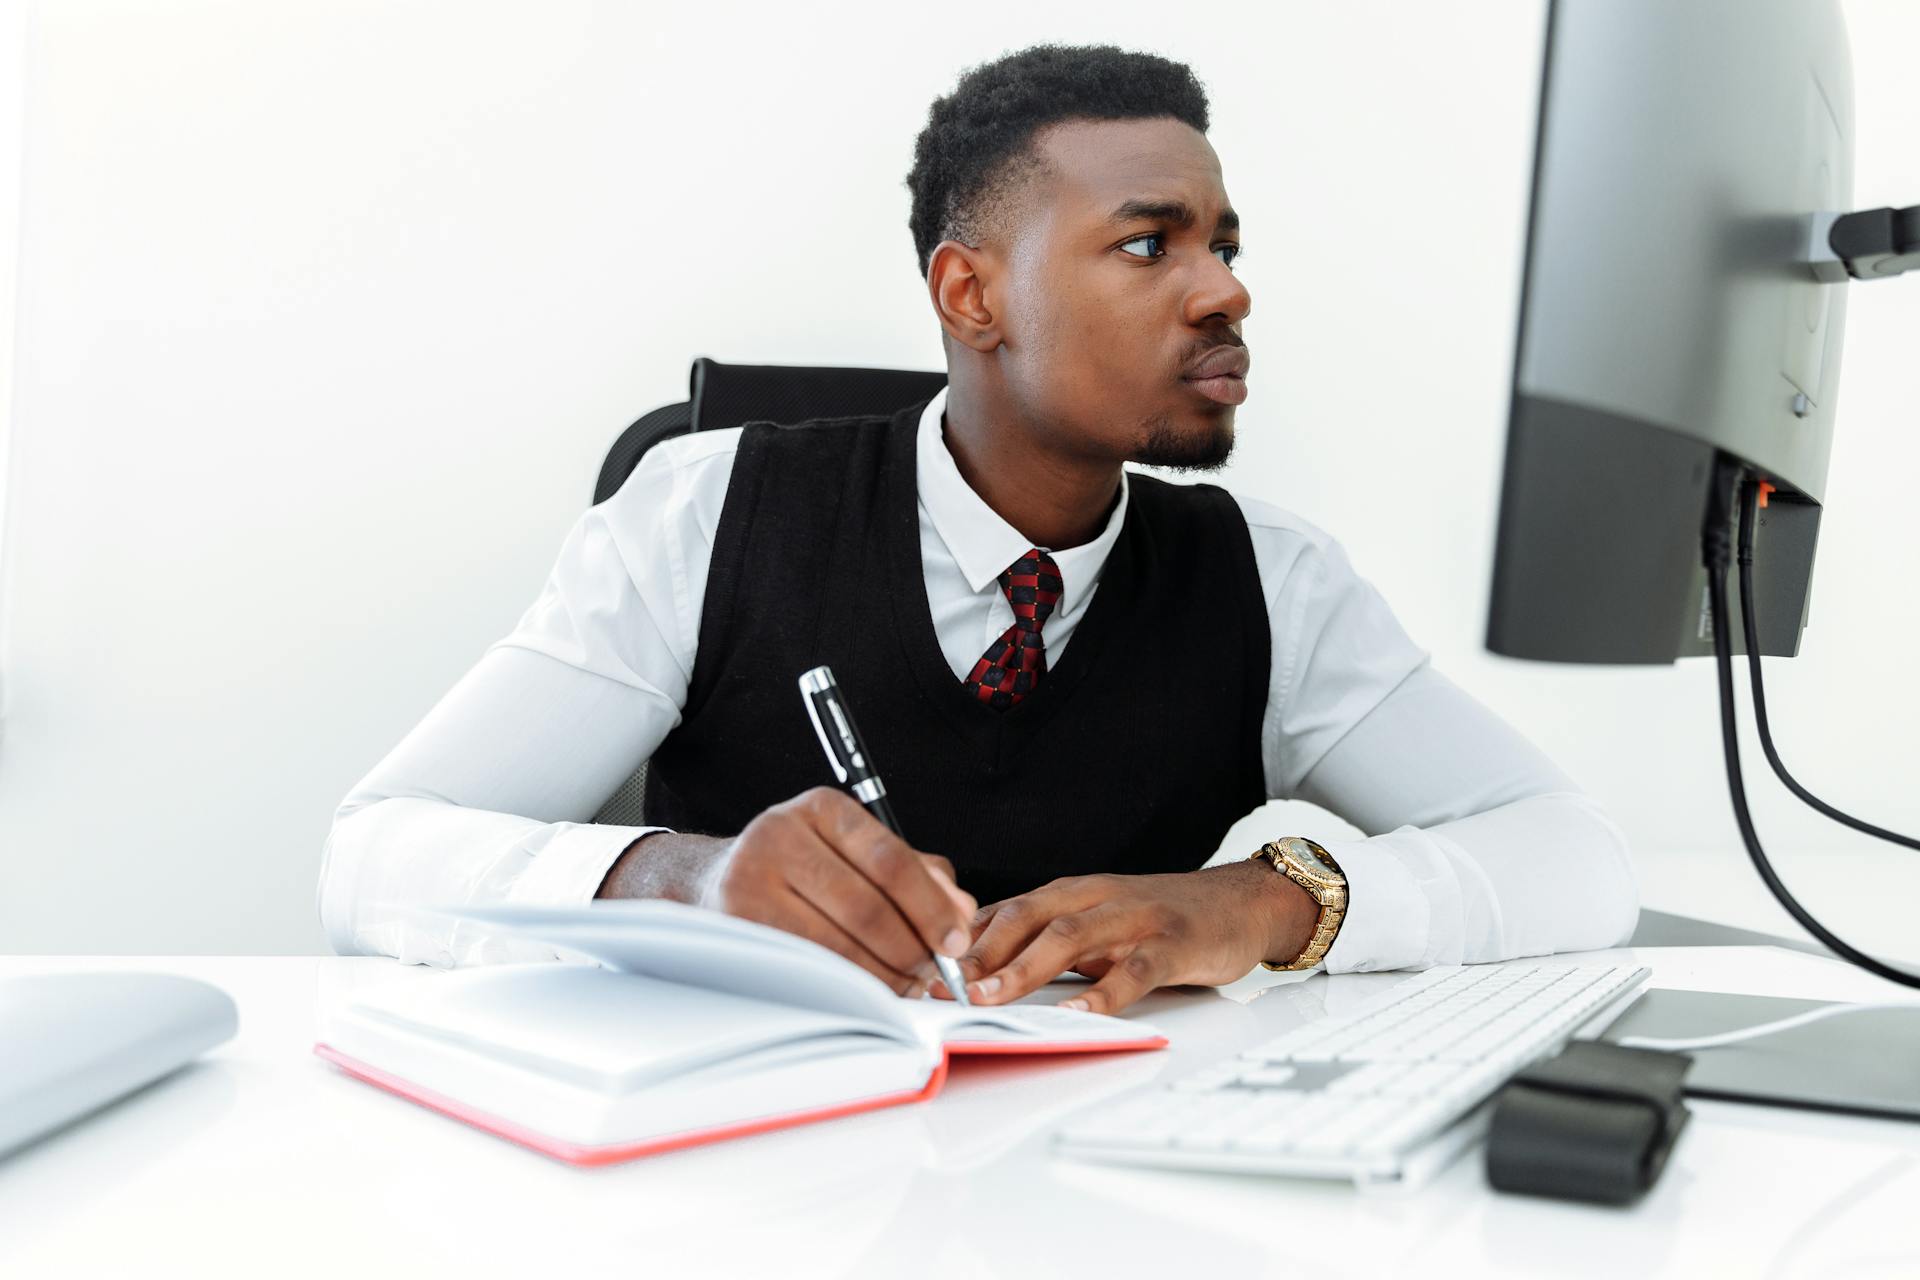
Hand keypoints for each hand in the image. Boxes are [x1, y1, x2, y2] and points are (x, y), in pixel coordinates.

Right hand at [700, 787, 975, 995]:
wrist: (716, 881)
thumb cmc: (805, 868)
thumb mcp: (859, 852)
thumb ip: (919, 874)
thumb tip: (961, 911)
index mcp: (822, 808)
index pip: (890, 860)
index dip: (932, 907)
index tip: (957, 941)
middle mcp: (780, 835)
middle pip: (867, 908)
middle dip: (913, 951)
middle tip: (934, 973)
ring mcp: (750, 881)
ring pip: (838, 946)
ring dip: (884, 976)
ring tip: (907, 985)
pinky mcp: (737, 927)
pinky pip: (808, 967)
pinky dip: (848, 986)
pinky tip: (868, 990)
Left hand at [951, 862, 1317, 1015]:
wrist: (1241, 902)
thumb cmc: (1160, 919)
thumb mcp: (1095, 924)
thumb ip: (1046, 942)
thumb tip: (980, 972)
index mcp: (1071, 894)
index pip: (1003, 912)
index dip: (959, 943)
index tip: (922, 974)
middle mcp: (1096, 898)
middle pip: (1026, 918)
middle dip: (978, 953)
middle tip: (943, 988)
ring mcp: (1135, 918)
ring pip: (1070, 937)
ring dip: (1024, 968)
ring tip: (992, 997)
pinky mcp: (1173, 942)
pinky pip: (1135, 970)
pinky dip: (1105, 993)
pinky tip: (1082, 1015)